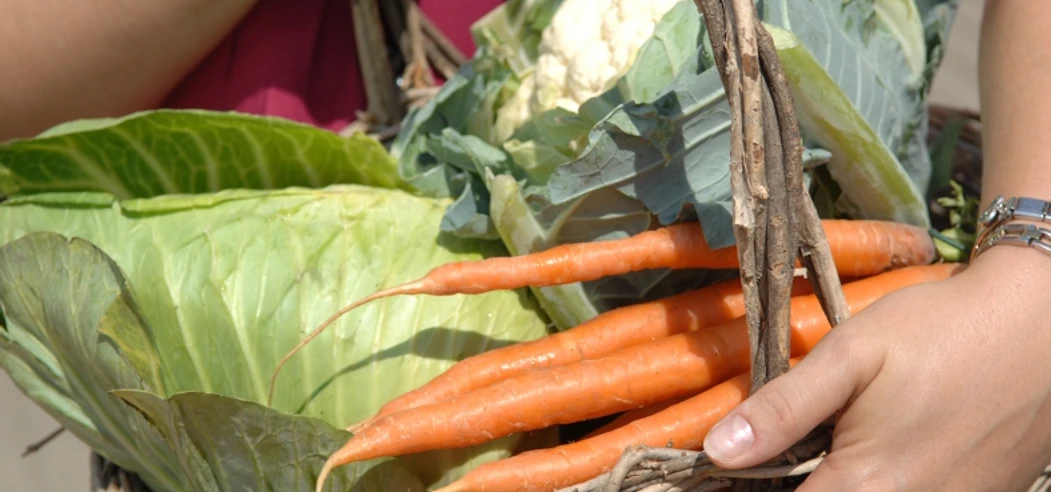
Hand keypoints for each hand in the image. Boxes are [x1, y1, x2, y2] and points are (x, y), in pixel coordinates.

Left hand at [702, 245, 1050, 490]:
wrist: (1040, 326)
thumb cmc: (941, 332)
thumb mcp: (851, 355)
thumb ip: (783, 409)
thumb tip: (717, 451)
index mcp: (866, 488)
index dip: (746, 490)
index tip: (727, 472)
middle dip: (796, 485)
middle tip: (777, 452)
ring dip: (838, 486)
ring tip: (828, 446)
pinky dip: (879, 486)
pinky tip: (873, 452)